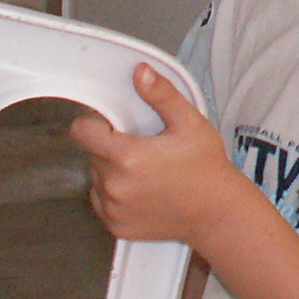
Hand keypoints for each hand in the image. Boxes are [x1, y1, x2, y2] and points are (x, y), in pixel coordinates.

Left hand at [75, 63, 241, 247]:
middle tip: (144, 150)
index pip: (81, 132)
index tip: (117, 127)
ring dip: (112, 172)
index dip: (96, 124)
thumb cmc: (206, 167)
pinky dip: (115, 195)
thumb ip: (161, 95)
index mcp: (127, 157)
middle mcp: (114, 186)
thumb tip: (139, 72)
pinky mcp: (116, 227)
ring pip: (96, 179)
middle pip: (92, 154)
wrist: (217, 214)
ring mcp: (113, 209)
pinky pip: (102, 202)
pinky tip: (143, 192)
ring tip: (146, 173)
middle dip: (110, 148)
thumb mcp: (190, 123)